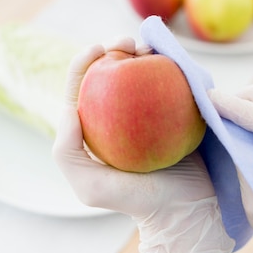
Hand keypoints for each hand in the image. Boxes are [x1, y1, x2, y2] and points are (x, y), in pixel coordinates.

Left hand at [53, 38, 233, 252]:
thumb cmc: (137, 202)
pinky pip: (175, 84)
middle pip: (115, 73)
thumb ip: (67, 153)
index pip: (83, 88)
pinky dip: (174, 68)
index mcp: (96, 130)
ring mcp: (151, 114)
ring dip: (147, 52)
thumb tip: (68, 110)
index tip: (98, 49)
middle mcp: (122, 119)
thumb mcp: (90, 187)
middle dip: (117, 48)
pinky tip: (174, 61)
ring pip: (145, 74)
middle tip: (130, 43)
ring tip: (151, 48)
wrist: (185, 210)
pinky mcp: (179, 114)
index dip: (84, 61)